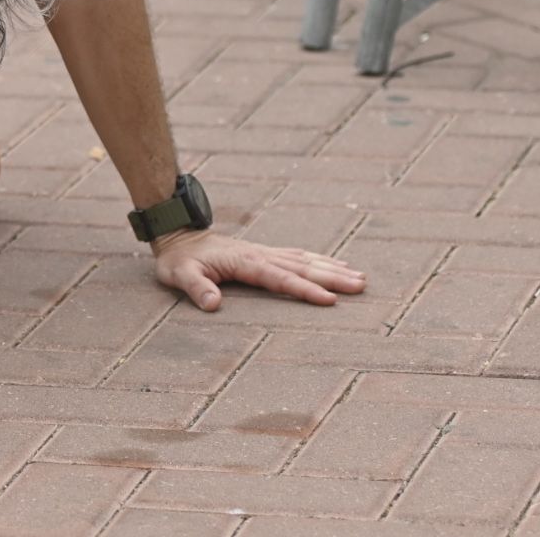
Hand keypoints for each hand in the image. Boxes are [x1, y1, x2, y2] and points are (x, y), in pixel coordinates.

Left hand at [151, 230, 366, 310]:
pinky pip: (297, 256)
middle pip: (302, 267)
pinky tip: (336, 264)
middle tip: (361, 286)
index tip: (330, 299)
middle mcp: (260, 255)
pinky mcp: (264, 253)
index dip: (305, 289)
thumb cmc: (178, 259)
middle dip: (332, 277)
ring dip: (332, 268)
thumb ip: (196, 288)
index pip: (280, 278)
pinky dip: (319, 259)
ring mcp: (264, 252)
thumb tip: (212, 304)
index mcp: (245, 262)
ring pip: (305, 260)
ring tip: (361, 278)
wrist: (177, 234)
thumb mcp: (179, 274)